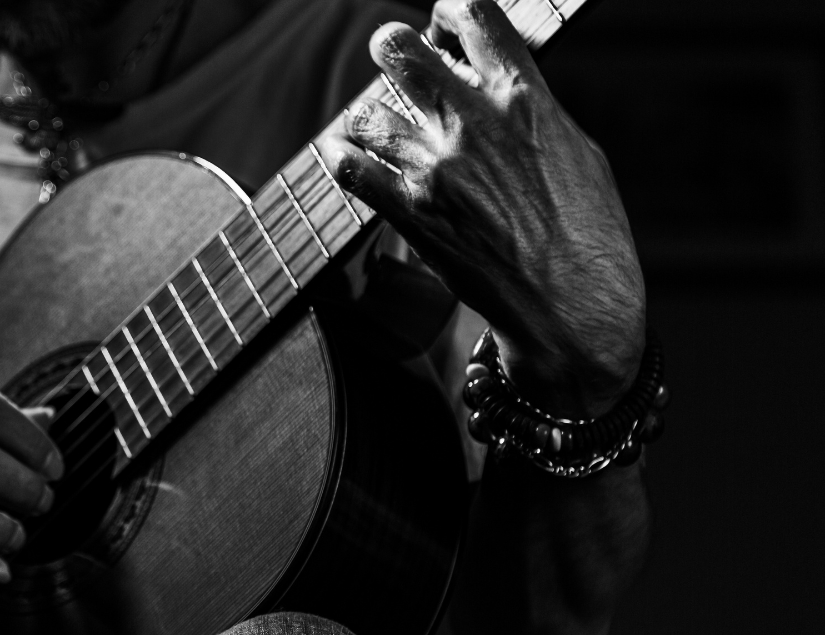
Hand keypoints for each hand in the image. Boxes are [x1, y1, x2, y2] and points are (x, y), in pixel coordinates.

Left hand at [322, 0, 645, 416]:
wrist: (576, 308)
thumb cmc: (591, 237)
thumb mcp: (580, 153)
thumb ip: (536, 113)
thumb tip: (508, 90)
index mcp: (525, 100)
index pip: (477, 18)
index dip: (450, 9)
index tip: (441, 18)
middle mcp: (476, 124)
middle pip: (403, 52)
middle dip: (391, 48)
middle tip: (391, 58)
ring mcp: (439, 168)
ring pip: (370, 114)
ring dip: (370, 120)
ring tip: (377, 129)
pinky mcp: (413, 213)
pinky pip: (351, 170)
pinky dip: (340, 158)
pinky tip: (341, 155)